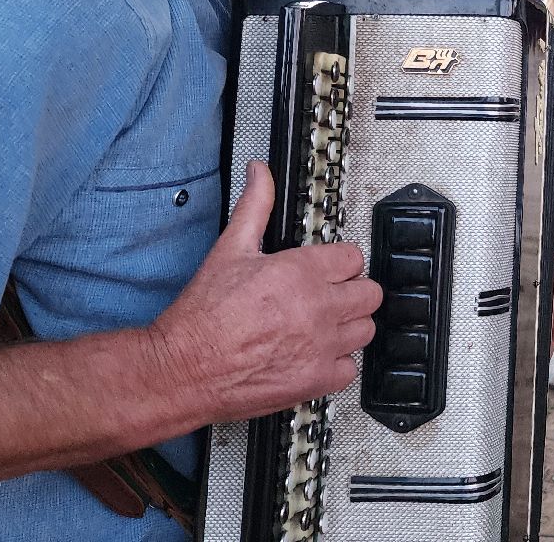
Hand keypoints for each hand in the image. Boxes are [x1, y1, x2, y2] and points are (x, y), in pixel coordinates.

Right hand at [149, 162, 382, 422]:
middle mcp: (318, 308)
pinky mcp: (316, 380)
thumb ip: (255, 206)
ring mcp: (321, 346)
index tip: (327, 270)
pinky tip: (315, 355)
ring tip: (322, 326)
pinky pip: (350, 369)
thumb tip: (260, 174)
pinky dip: (337, 364)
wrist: (183, 369)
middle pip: (370, 294)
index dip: (339, 263)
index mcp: (301, 272)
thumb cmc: (202, 317)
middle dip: (351, 292)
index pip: (354, 258)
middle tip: (329, 297)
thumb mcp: (229, 250)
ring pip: (365, 330)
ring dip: (347, 326)